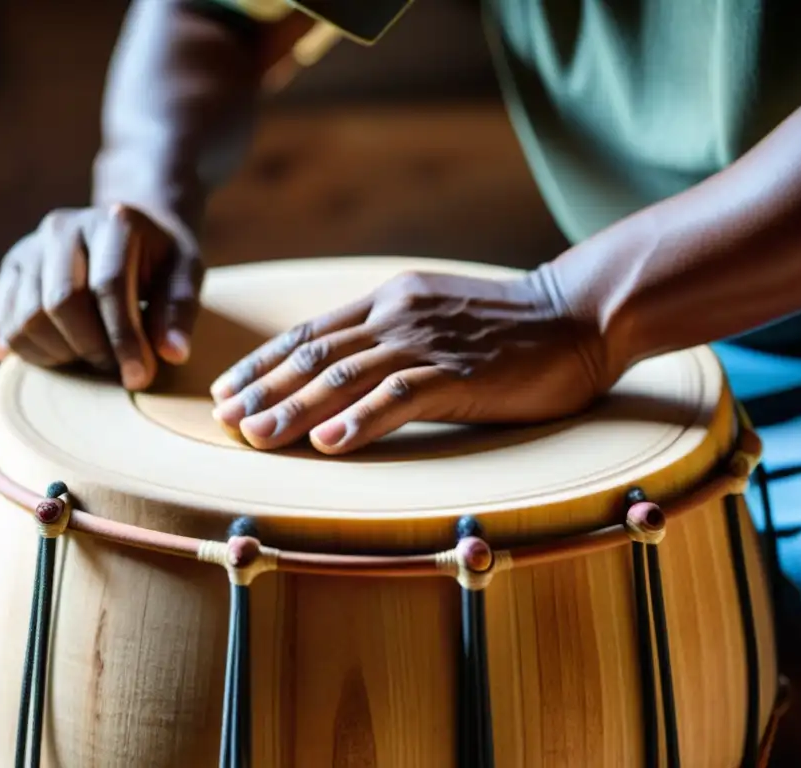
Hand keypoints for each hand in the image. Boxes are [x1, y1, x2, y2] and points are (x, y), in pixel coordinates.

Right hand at [0, 204, 201, 389]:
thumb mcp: (185, 274)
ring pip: (26, 317)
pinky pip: (2, 321)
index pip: (109, 286)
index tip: (139, 377)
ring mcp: (29, 249)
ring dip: (58, 353)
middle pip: (60, 303)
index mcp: (111, 223)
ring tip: (90, 358)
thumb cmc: (160, 259)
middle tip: (115, 368)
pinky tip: (57, 357)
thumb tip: (173, 354)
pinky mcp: (10, 271)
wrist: (125, 231)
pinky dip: (26, 350)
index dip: (124, 338)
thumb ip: (179, 311)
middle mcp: (62, 228)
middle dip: (90, 348)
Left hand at [209, 269, 610, 453]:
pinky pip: (400, 395)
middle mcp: (397, 314)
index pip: (309, 333)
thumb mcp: (436, 316)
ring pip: (345, 376)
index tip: (226, 391)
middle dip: (263, 390)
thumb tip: (342, 368)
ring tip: (255, 438)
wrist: (578, 313)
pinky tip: (328, 442)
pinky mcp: (461, 371)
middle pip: (314, 355)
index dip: (262, 363)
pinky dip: (361, 419)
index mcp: (387, 300)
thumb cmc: (509, 326)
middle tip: (222, 422)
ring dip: (294, 408)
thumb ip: (389, 335)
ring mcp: (428, 340)